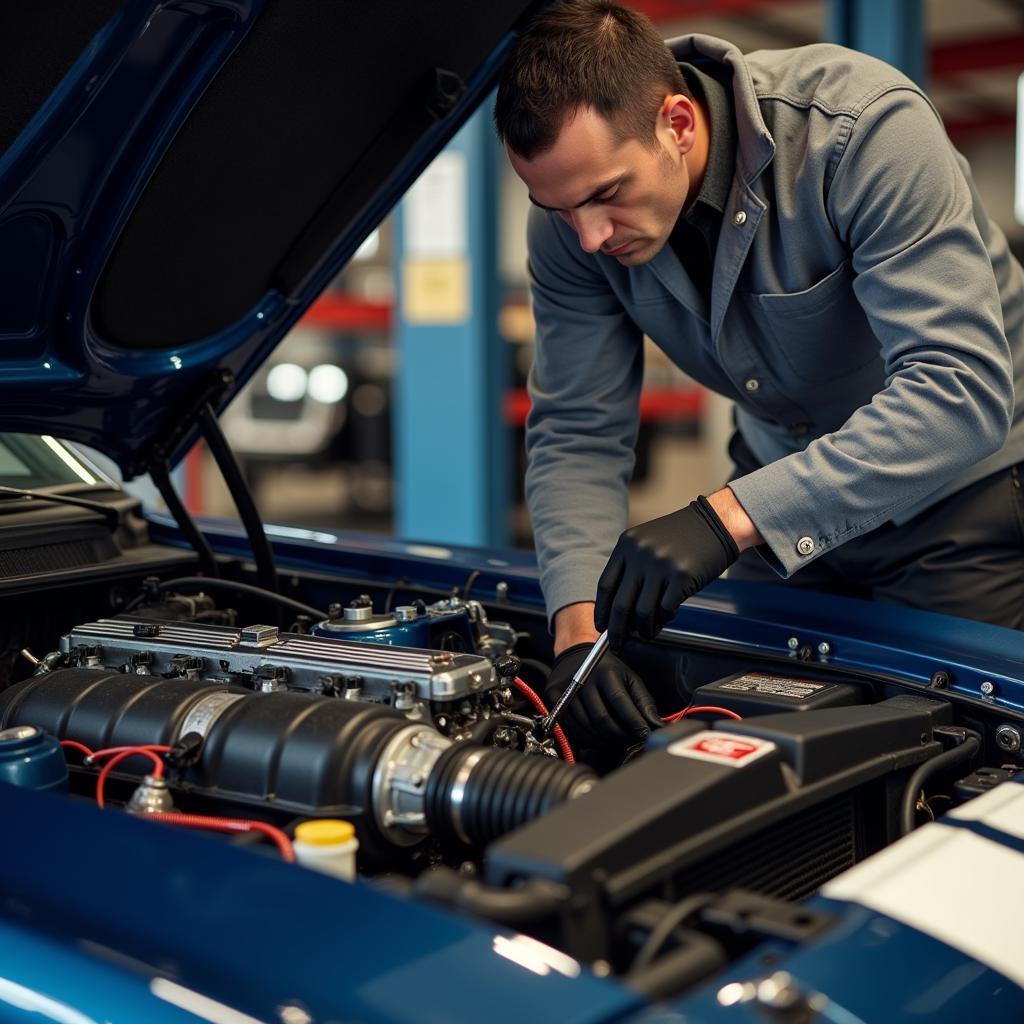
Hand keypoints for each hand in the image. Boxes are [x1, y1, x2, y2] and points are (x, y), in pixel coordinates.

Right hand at [544, 643, 661, 747]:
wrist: (575, 655)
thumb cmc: (605, 669)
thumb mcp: (629, 678)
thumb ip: (643, 702)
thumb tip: (657, 725)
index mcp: (604, 672)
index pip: (621, 703)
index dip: (634, 723)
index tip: (644, 735)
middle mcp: (583, 680)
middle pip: (602, 720)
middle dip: (620, 736)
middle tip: (630, 740)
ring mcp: (565, 690)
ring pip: (586, 728)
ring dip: (604, 741)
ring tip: (616, 740)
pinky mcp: (552, 699)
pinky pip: (570, 729)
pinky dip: (586, 739)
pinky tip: (597, 738)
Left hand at [595, 496, 738, 648]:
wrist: (714, 524)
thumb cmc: (680, 538)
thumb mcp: (646, 543)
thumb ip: (631, 569)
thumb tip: (619, 611)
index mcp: (626, 545)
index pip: (605, 586)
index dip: (601, 611)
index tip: (601, 627)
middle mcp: (640, 554)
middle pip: (620, 604)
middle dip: (617, 631)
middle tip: (619, 644)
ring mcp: (660, 565)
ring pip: (642, 612)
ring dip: (644, 629)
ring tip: (649, 632)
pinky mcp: (682, 576)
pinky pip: (666, 610)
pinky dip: (664, 619)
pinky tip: (668, 616)